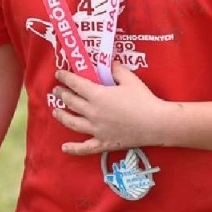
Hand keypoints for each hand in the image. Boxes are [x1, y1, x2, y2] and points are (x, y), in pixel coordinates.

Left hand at [52, 65, 175, 154]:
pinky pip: (85, 148)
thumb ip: (117, 70)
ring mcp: (96, 129)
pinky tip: (64, 147)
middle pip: (71, 102)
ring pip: (72, 123)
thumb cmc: (143, 99)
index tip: (59, 74)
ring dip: (62, 116)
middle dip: (62, 95)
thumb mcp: (130, 79)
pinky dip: (74, 148)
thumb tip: (110, 63)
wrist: (156, 123)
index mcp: (97, 95)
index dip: (65, 78)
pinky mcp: (103, 143)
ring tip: (56, 112)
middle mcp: (92, 112)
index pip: (75, 84)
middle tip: (56, 90)